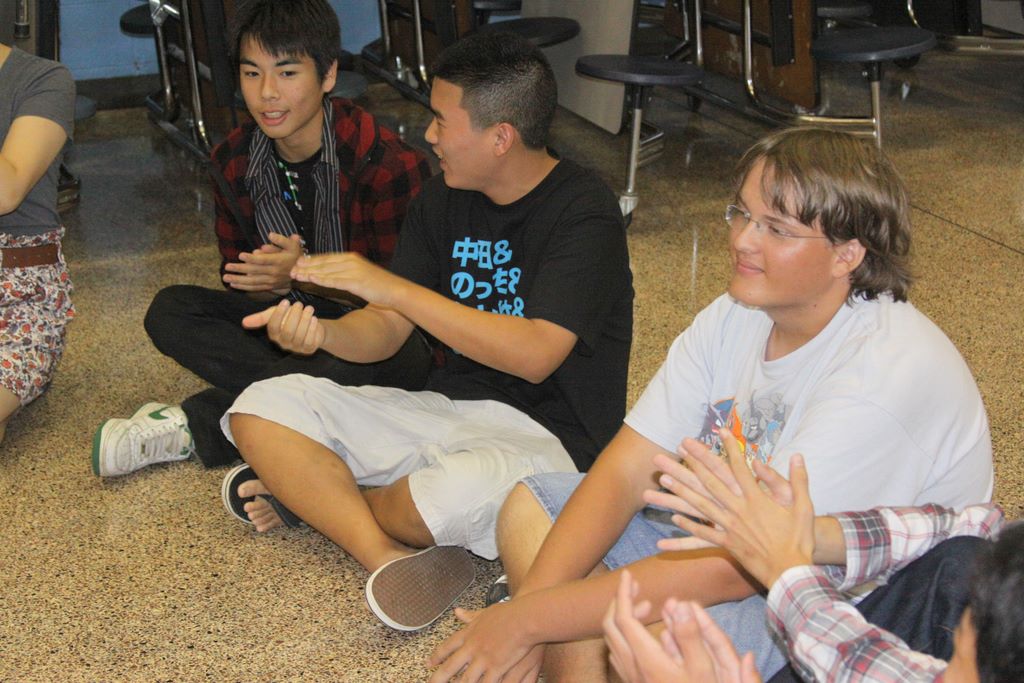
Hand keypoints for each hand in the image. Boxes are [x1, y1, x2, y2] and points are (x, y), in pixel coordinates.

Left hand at [223, 232, 302, 293]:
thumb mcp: (292, 245)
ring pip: (252, 282)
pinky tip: (233, 285)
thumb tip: (270, 235)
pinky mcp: (269, 287)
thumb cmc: (295, 256)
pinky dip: (244, 287)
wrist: (302, 273)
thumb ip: (281, 240)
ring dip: (238, 280)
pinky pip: (255, 288)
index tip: (240, 255)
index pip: (263, 260)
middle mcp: (274, 273)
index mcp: (279, 262)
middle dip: (239, 269)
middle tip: (226, 266)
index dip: (252, 259)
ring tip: (226, 277)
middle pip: (254, 271)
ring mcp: (271, 281)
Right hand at [241, 299, 323, 354]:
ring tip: (309, 308)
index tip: (286, 301)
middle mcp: (283, 343)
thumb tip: (243, 322)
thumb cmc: (291, 319)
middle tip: (299, 304)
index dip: (279, 314)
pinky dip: (312, 328)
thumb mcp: (276, 315)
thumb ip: (261, 318)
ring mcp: (296, 348)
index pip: (273, 326)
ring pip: (299, 335)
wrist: (312, 327)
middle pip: (287, 331)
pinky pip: (309, 341)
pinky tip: (314, 319)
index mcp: (274, 335)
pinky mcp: (308, 349)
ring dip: (304, 320)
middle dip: (294, 316)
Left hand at [291, 252, 405, 306]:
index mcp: (351, 258)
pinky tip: (311, 280)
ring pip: (326, 271)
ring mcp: (353, 271)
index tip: (297, 263)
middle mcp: (350, 261)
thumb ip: (347, 271)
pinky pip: (335, 280)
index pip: (327, 258)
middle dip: (306, 266)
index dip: (311, 260)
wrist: (395, 290)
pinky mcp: (356, 282)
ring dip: (309, 273)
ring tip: (296, 275)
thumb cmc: (378, 285)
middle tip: (291, 269)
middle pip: (323, 263)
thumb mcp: (361, 274)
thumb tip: (334, 273)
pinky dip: (321, 280)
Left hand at [427, 604, 543, 682]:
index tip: (428, 664)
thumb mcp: (485, 612)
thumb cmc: (507, 613)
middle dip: (438, 678)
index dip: (437, 656)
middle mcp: (472, 648)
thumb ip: (471, 615)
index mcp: (468, 634)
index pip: (447, 646)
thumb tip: (457, 612)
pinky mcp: (496, 669)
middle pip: (450, 667)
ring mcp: (483, 660)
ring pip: (465, 680)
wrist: (522, 619)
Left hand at [604, 570, 760, 682]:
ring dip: (623, 618)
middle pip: (610, 626)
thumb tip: (679, 603)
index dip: (623, 593)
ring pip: (612, 640)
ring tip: (647, 607)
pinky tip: (644, 635)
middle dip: (620, 601)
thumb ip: (690, 635)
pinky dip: (625, 635)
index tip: (630, 575)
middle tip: (639, 588)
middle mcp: (632, 667)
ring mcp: (630, 677)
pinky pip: (618, 653)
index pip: (622, 618)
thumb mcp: (703, 669)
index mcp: (646, 659)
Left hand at [653, 430, 814, 587]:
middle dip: (693, 463)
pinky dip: (688, 526)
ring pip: (700, 506)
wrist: (791, 571)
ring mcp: (730, 527)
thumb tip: (797, 455)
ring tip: (663, 479)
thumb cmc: (800, 539)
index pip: (739, 467)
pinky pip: (703, 535)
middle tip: (679, 448)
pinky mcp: (727, 544)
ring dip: (680, 491)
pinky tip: (673, 519)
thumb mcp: (804, 506)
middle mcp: (739, 509)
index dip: (730, 448)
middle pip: (711, 482)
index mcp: (757, 498)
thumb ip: (799, 479)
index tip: (720, 431)